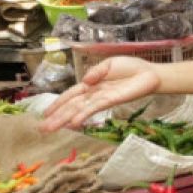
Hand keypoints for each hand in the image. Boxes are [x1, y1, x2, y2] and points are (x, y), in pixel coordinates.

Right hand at [40, 57, 160, 131]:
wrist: (150, 73)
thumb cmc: (131, 68)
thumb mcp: (110, 64)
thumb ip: (96, 71)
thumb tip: (85, 81)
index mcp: (91, 84)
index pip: (71, 94)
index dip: (58, 103)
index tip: (45, 114)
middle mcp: (94, 93)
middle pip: (72, 105)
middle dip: (57, 116)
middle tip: (43, 129)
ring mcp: (102, 98)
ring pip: (79, 109)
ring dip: (65, 119)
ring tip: (51, 128)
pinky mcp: (111, 100)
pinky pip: (94, 108)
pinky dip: (83, 115)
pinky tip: (74, 123)